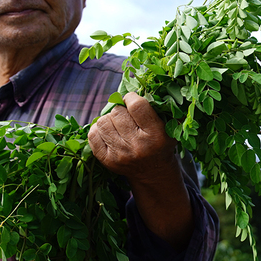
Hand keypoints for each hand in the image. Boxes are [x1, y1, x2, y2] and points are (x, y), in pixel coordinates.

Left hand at [88, 92, 193, 249]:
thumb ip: (156, 109)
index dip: (131, 97)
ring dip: (109, 118)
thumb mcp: (167, 128)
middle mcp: (137, 146)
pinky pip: (93, 135)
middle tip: (126, 114)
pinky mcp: (107, 161)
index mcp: (156, 136)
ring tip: (117, 123)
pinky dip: (98, 129)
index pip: (137, 106)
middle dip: (120, 109)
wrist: (154, 174)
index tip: (132, 99)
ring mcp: (120, 155)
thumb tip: (134, 86)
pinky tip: (108, 131)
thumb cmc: (161, 144)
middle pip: (117, 112)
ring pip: (103, 121)